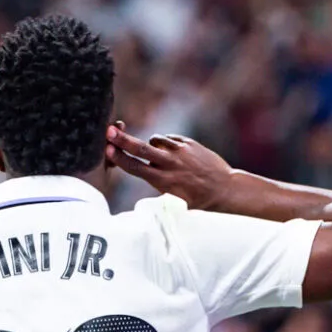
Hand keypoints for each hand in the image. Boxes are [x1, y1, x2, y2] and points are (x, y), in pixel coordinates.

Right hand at [105, 124, 235, 210]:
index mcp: (164, 181)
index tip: (107, 149)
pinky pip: (170, 139)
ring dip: (150, 144)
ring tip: (156, 155)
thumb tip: (143, 172)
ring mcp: (180, 152)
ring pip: (155, 140)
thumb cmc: (199, 201)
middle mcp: (170, 164)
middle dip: (123, 140)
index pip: (135, 167)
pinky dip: (166, 144)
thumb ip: (158, 187)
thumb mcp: (175, 201)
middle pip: (141, 149)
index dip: (119, 158)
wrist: (224, 189)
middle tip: (109, 131)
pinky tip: (172, 154)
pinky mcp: (189, 144)